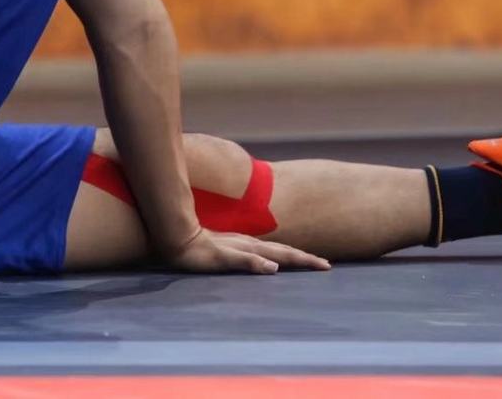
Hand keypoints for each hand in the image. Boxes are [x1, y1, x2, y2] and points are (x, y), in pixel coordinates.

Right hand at [166, 228, 330, 274]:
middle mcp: (247, 244)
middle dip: (305, 258)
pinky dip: (257, 263)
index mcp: (249, 245)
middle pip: (282, 251)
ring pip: (269, 253)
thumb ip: (242, 258)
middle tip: (327, 266)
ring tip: (311, 264)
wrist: (174, 234)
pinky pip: (242, 259)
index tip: (323, 263)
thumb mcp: (223, 252)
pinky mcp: (221, 256)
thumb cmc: (198, 244)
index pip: (281, 251)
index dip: (301, 256)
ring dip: (291, 258)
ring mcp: (235, 249)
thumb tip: (267, 265)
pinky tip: (270, 268)